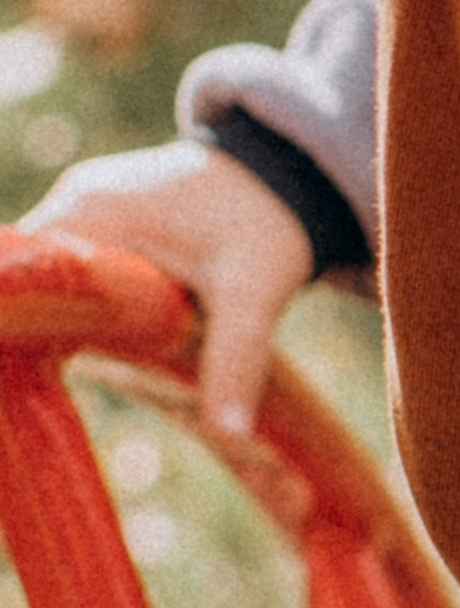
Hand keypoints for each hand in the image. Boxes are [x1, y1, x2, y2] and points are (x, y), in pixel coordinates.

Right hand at [21, 141, 314, 439]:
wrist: (286, 174)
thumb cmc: (266, 228)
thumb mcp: (253, 297)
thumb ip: (236, 362)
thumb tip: (228, 433)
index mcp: (93, 213)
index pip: (24, 276)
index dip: (21, 329)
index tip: (28, 377)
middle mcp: (76, 203)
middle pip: (33, 281)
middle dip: (39, 333)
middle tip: (51, 389)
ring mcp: (85, 207)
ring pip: (52, 279)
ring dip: (61, 323)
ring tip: (67, 376)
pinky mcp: (102, 220)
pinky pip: (74, 271)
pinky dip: (81, 308)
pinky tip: (94, 348)